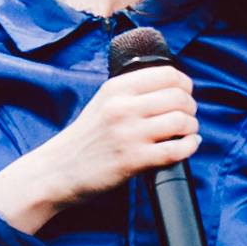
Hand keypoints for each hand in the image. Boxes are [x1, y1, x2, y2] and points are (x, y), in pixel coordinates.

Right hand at [0, 66, 198, 234]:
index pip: (167, 74)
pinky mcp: (133, 160)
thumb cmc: (84, 139)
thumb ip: (133, 93)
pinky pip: (176, 150)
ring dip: (191, 128)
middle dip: (191, 108)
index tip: (186, 94)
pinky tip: (187, 146)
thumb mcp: (103, 102)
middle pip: (179, 97)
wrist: (55, 171)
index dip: (185, 85)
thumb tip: (173, 89)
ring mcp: (129, 134)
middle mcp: (123, 107)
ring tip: (187, 133)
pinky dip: (189, 147)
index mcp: (117, 88)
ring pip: (181, 121)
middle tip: (187, 117)